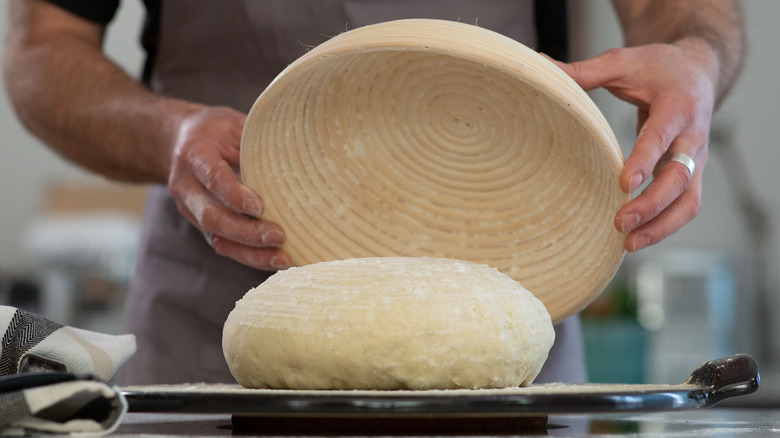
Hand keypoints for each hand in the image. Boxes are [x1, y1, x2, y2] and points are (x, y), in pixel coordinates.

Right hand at [168, 106, 293, 269]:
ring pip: (217, 238)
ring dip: (251, 252)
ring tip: (284, 259)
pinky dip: (251, 257)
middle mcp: (186, 187)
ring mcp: (192, 210)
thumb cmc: (215, 131)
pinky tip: (276, 261)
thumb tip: (297, 149)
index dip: (235, 195)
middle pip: (212, 217)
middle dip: (247, 231)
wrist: (179, 143)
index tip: (261, 207)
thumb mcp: (233, 123)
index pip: (213, 178)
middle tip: (280, 235)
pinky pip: (225, 246)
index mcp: (194, 155)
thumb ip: (255, 139)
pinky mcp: (203, 226)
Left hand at [551, 38, 715, 250]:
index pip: (662, 137)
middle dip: (652, 205)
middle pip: (680, 178)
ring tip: (629, 244)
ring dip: (662, 226)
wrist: (698, 71)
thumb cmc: (657, 67)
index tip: (624, 183)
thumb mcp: (622, 62)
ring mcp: (696, 159)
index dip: (645, 161)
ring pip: (689, 200)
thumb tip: (539, 66)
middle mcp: (693, 136)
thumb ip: (584, 71)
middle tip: (619, 222)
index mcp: (677, 105)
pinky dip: (665, 226)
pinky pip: (685, 206)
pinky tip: (637, 239)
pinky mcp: (692, 173)